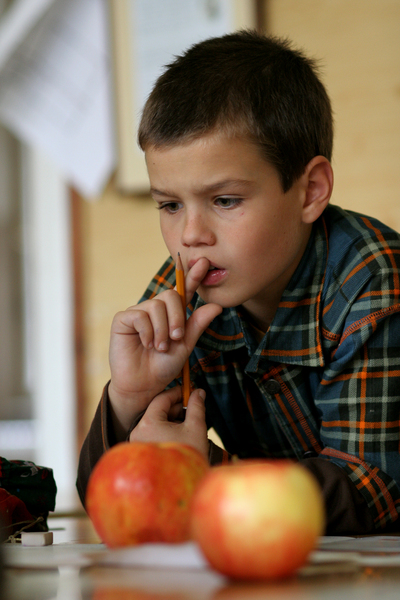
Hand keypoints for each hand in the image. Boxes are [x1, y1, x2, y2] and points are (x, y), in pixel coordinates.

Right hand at [108, 258, 221, 434]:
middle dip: (177, 317)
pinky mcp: (123, 319)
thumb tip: (217, 306)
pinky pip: (139, 315)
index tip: (205, 263)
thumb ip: (197, 325)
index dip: (193, 277)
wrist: (144, 385)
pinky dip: (147, 332)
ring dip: (162, 330)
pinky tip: (146, 344)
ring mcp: (138, 313)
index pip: (184, 291)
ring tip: (160, 347)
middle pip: (171, 295)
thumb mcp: (186, 346)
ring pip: (156, 306)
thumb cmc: (163, 366)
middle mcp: (155, 309)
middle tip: (176, 338)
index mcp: (172, 314)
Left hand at [129, 386, 208, 460]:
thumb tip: (199, 392)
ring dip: (174, 420)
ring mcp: (138, 444)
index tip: (190, 391)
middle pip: (158, 411)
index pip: (162, 399)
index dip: (177, 393)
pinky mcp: (143, 453)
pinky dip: (168, 431)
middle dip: (177, 408)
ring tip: (190, 423)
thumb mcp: (195, 428)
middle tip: (193, 407)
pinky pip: (154, 435)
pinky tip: (182, 436)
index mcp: (148, 423)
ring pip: (157, 423)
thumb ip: (197, 407)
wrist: (183, 487)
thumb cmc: (189, 456)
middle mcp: (138, 432)